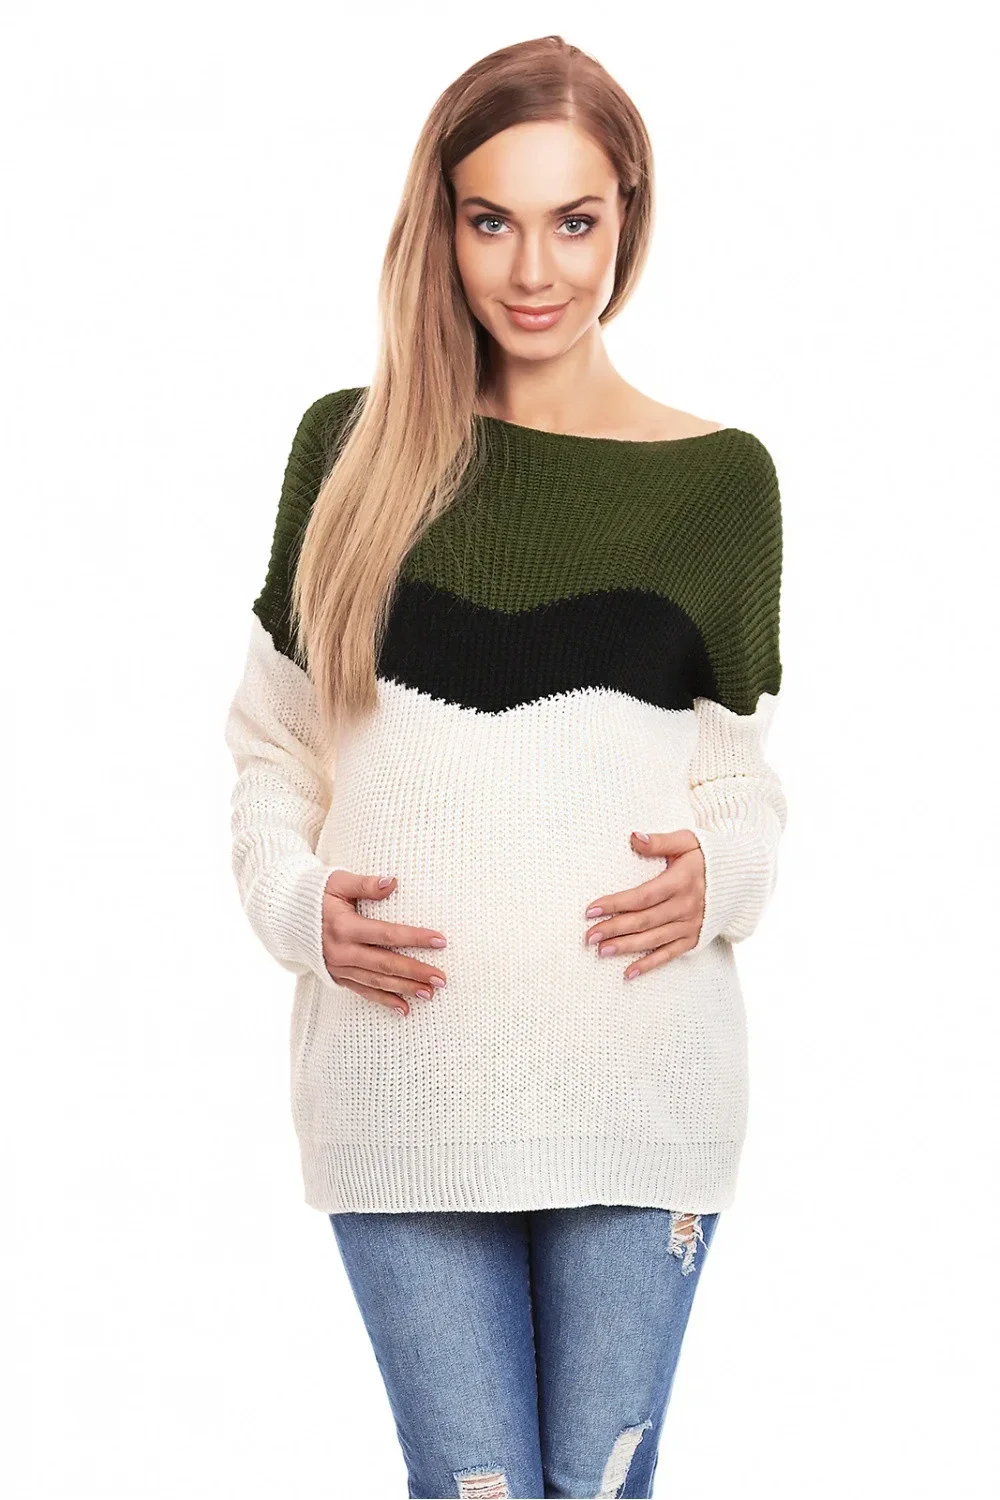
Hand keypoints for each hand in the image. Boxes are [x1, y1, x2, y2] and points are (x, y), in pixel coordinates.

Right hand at [320, 870, 446, 1015]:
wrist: (284, 914)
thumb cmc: (315, 894)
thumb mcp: (338, 882)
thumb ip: (365, 884)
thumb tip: (393, 882)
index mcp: (343, 927)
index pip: (386, 934)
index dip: (414, 938)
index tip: (440, 941)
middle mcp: (341, 952)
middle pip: (385, 964)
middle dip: (415, 972)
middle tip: (441, 978)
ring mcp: (338, 967)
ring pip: (376, 982)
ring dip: (404, 989)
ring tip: (429, 993)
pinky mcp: (336, 976)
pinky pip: (363, 991)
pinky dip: (384, 1001)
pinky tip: (404, 1009)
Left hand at [583, 829, 705, 978]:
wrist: (740, 878)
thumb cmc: (707, 856)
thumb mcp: (686, 841)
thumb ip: (659, 841)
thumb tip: (633, 837)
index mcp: (681, 882)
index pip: (643, 896)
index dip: (617, 904)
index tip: (591, 909)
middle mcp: (686, 907)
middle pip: (644, 921)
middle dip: (614, 929)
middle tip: (588, 936)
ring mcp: (691, 925)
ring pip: (653, 940)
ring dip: (626, 947)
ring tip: (601, 951)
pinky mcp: (694, 938)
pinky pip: (669, 955)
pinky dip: (649, 965)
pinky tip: (628, 973)